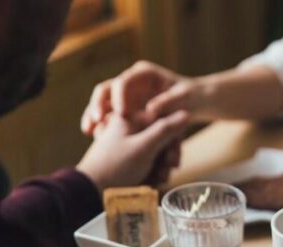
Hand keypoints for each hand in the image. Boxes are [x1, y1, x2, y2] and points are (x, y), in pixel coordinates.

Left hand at [76, 110, 188, 190]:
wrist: (90, 191)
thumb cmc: (115, 167)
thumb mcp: (144, 147)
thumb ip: (166, 129)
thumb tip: (185, 113)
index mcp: (130, 118)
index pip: (163, 121)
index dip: (173, 140)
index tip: (173, 158)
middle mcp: (129, 128)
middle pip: (161, 138)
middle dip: (167, 157)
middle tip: (167, 171)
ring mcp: (127, 144)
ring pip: (156, 152)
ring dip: (161, 167)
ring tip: (158, 180)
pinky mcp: (126, 159)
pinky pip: (147, 162)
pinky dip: (152, 172)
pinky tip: (151, 182)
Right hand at [81, 61, 202, 135]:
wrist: (194, 102)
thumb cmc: (191, 97)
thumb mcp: (184, 97)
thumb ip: (169, 101)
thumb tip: (151, 109)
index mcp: (144, 73)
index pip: (124, 81)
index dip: (119, 96)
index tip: (120, 113)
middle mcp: (131, 81)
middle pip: (106, 89)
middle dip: (98, 104)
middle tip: (95, 120)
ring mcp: (126, 95)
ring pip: (103, 103)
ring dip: (93, 115)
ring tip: (88, 131)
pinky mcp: (125, 108)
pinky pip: (108, 115)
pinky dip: (101, 124)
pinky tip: (95, 136)